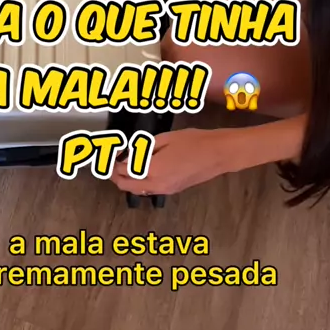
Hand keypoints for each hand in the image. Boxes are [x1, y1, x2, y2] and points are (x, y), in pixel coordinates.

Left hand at [111, 127, 234, 195]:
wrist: (218, 155)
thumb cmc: (193, 142)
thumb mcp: (165, 139)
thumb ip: (143, 149)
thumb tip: (127, 155)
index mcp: (151, 170)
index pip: (122, 170)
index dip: (112, 160)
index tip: (111, 150)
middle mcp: (155, 184)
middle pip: (125, 185)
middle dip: (115, 173)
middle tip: (113, 158)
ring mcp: (164, 190)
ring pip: (136, 189)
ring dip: (126, 179)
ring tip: (125, 162)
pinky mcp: (172, 190)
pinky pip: (148, 189)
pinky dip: (139, 181)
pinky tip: (142, 168)